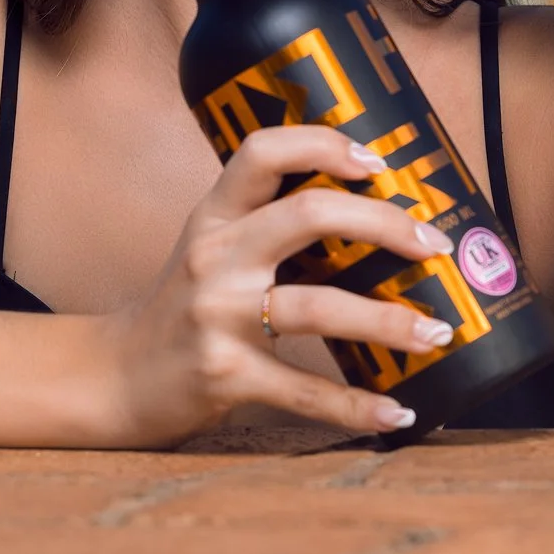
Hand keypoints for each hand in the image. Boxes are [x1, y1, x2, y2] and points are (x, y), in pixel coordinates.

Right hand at [105, 126, 458, 446]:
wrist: (116, 378)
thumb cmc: (183, 307)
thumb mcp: (212, 249)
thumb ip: (269, 226)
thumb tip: (374, 217)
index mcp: (214, 215)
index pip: (262, 151)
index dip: (322, 145)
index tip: (376, 163)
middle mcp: (215, 256)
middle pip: (309, 215)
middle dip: (384, 225)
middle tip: (433, 245)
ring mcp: (218, 316)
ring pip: (318, 306)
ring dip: (388, 321)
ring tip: (436, 332)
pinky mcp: (225, 375)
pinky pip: (304, 390)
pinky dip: (357, 404)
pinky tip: (398, 409)